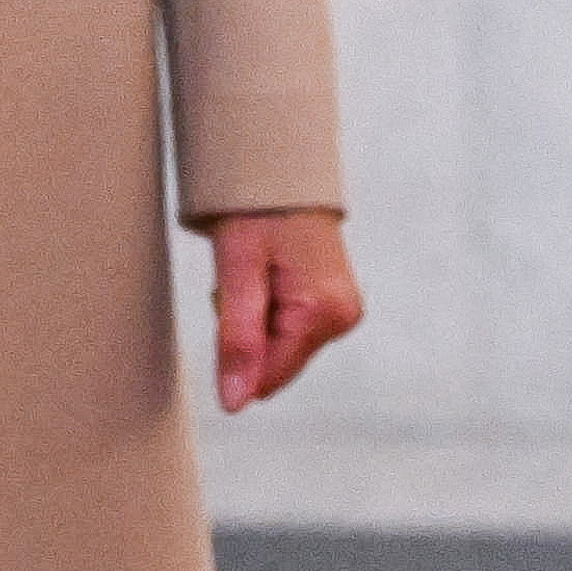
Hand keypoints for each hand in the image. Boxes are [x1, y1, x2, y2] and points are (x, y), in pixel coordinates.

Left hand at [207, 209, 363, 410]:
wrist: (279, 166)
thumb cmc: (256, 209)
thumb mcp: (237, 271)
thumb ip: (237, 340)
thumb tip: (235, 404)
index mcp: (324, 313)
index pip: (268, 376)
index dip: (236, 354)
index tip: (229, 301)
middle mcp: (342, 318)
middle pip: (273, 361)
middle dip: (246, 331)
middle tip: (241, 278)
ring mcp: (340, 311)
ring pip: (277, 345)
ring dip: (254, 317)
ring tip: (253, 269)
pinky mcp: (332, 303)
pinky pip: (287, 326)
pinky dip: (266, 307)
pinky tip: (266, 272)